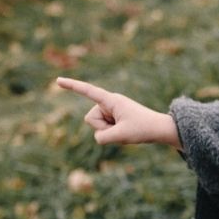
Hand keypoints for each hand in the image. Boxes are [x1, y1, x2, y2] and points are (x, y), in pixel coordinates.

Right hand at [57, 77, 180, 148]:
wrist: (160, 129)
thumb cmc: (143, 129)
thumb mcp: (121, 135)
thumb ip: (102, 138)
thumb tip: (98, 138)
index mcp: (111, 101)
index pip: (88, 91)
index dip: (72, 86)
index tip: (57, 80)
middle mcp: (109, 103)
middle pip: (90, 119)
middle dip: (102, 128)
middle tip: (123, 129)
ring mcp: (111, 111)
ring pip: (97, 127)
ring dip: (109, 132)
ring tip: (126, 130)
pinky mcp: (115, 118)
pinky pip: (105, 130)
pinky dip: (113, 134)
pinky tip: (126, 132)